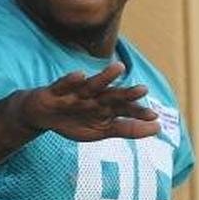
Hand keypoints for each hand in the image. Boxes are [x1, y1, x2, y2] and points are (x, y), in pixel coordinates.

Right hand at [9, 62, 159, 140]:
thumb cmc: (72, 122)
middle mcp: (93, 97)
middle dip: (126, 93)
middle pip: (112, 95)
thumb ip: (127, 129)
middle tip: (143, 90)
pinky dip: (71, 80)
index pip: (125, 109)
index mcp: (105, 108)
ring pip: (92, 85)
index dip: (137, 112)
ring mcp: (75, 93)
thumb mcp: (100, 131)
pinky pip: (63, 84)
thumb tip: (158, 127)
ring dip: (105, 77)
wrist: (40, 115)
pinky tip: (79, 75)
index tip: (153, 116)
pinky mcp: (56, 91)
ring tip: (119, 67)